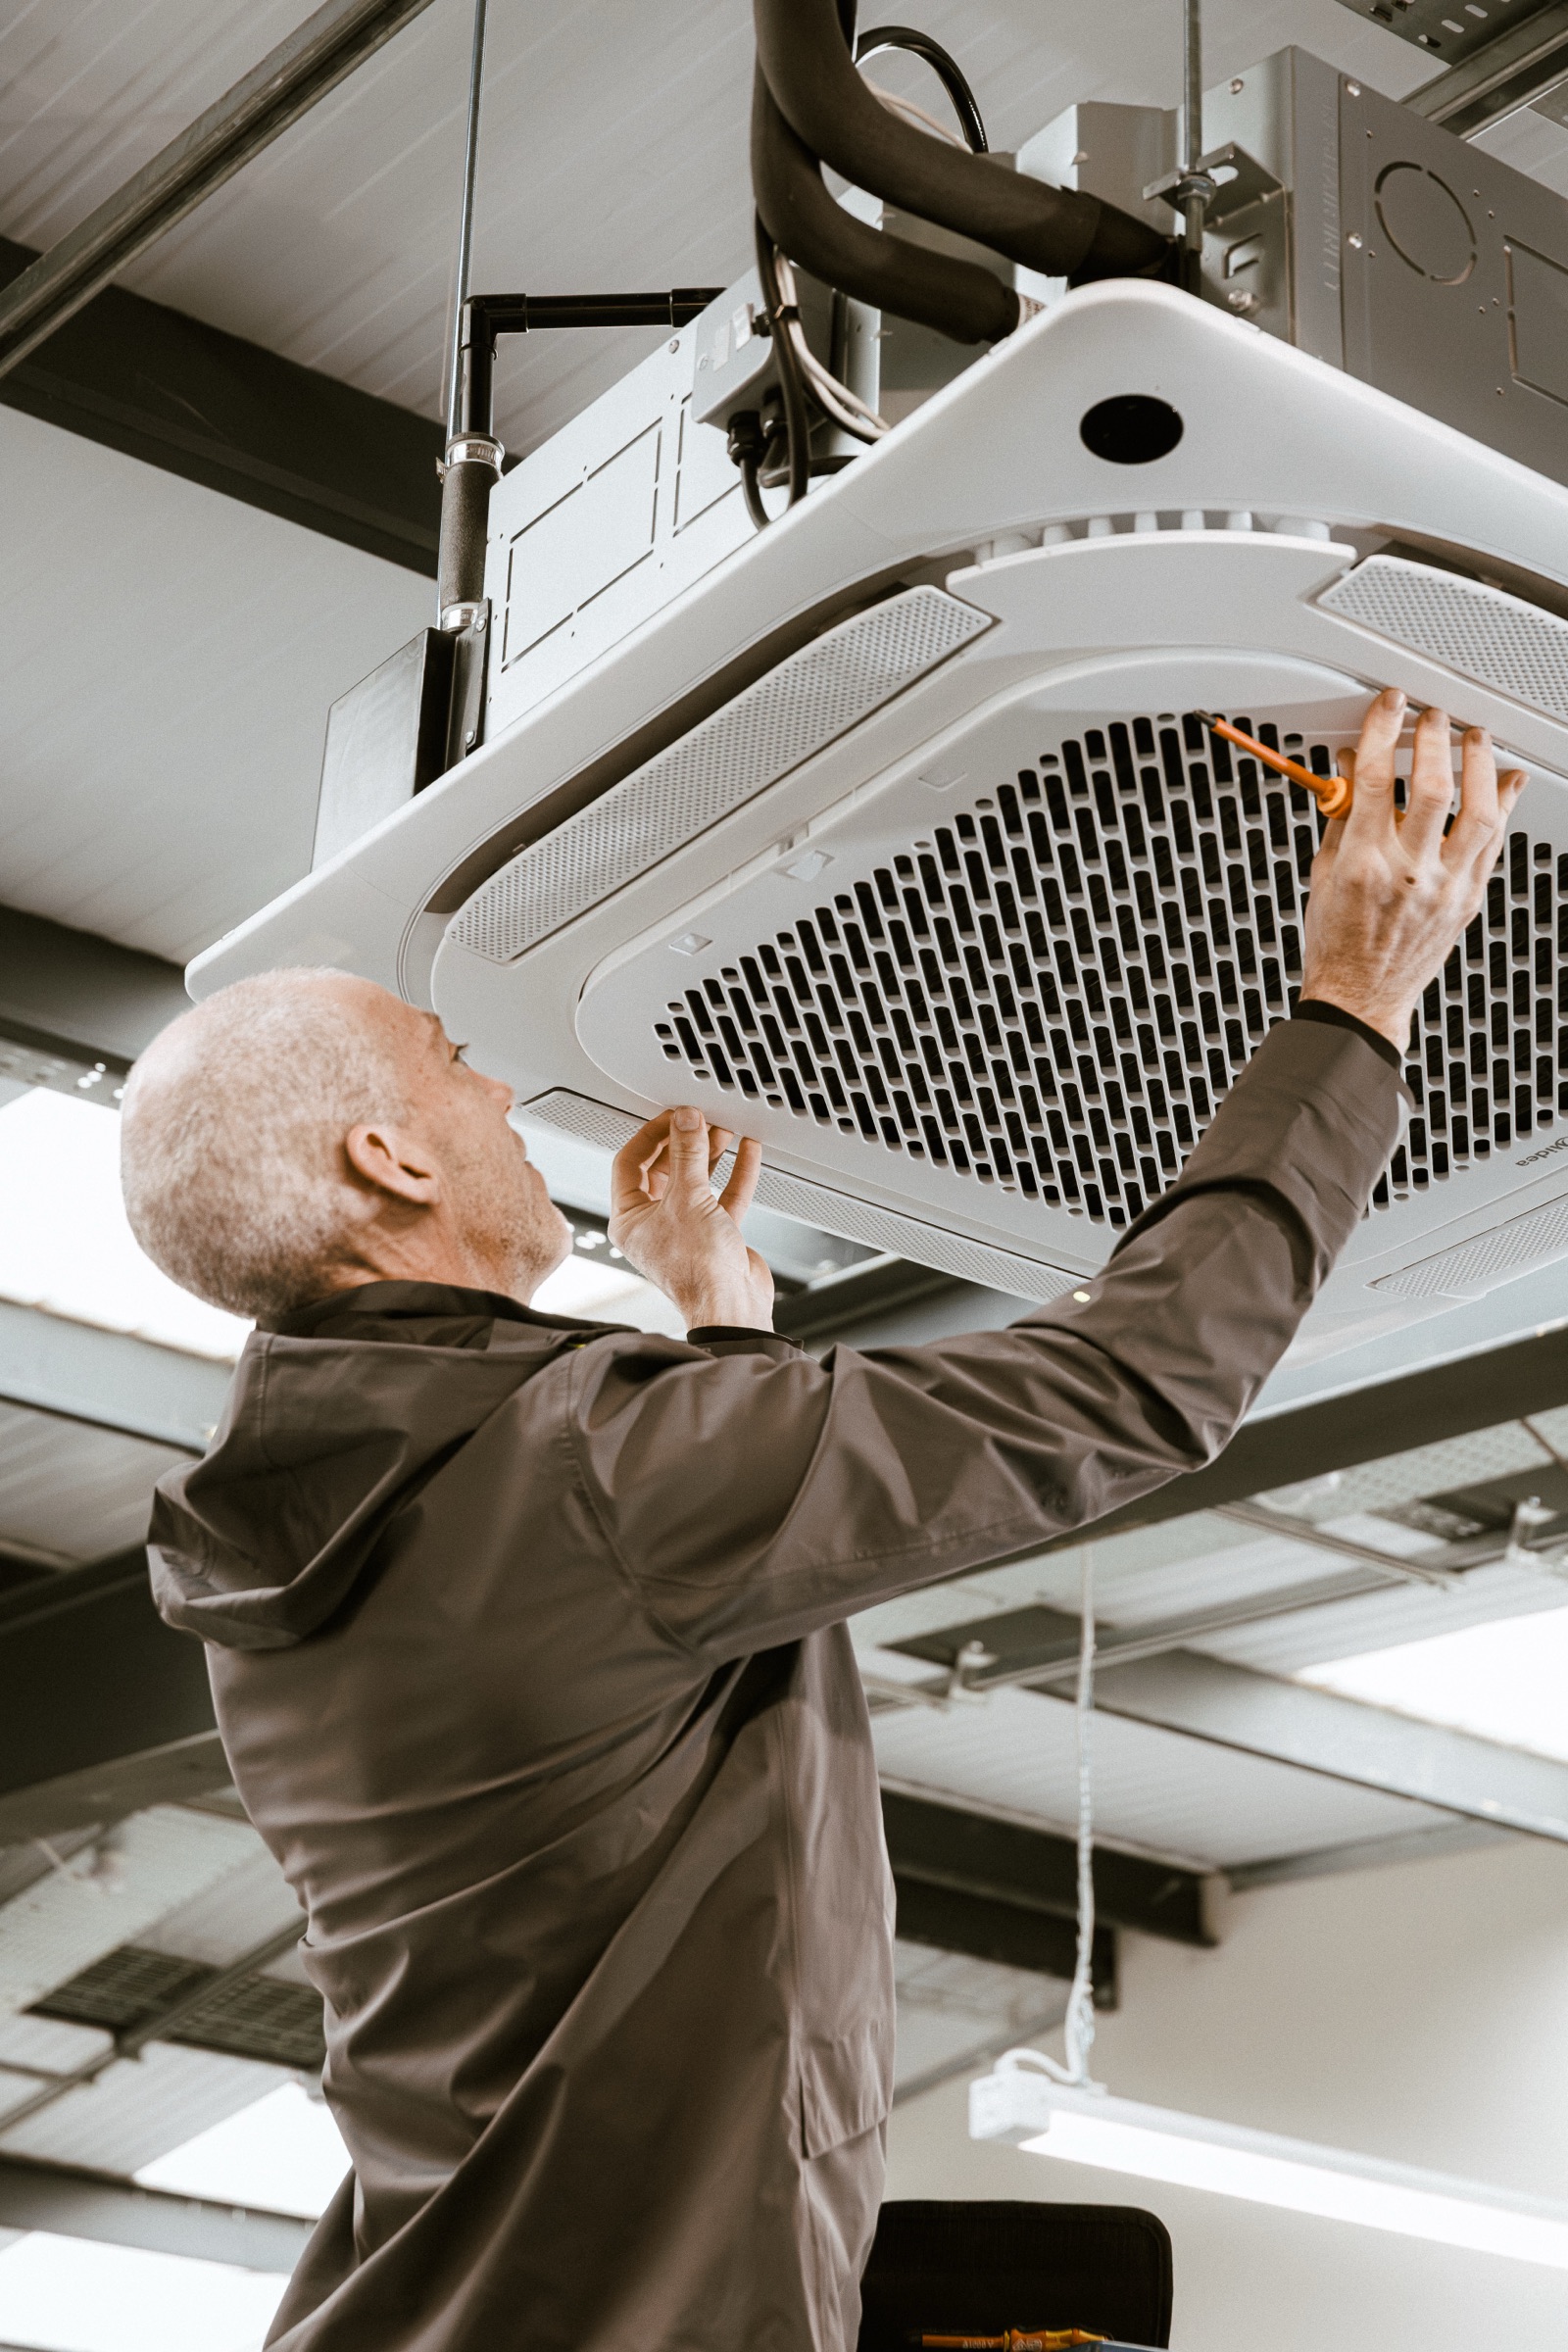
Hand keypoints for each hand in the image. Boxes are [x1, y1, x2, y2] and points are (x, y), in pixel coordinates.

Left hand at [609, 1107, 773, 1330]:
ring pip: (695, 1181)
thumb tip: (685, 1121)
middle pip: (664, 1169)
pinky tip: (745, 1152)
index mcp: (629, 1218)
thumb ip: (687, 1154)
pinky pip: (722, 1196)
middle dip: (684, 1142)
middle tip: (699, 1119)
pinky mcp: (714, 1234)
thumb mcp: (688, 1198)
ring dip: (710, 1155)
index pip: (630, 1163)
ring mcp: (684, 1228)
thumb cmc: (698, 1270)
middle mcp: (653, 1223)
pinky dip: (735, 1174)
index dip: (650, 1134)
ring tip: (723, 1130)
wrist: (732, 1305)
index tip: (672, 1115)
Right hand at [1299, 688, 1526, 1050]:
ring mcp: (1444, 889)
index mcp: (1362, 866)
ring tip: (1473, 740)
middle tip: (1433, 719)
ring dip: (1479, 766)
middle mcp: (1408, 875)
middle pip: (1433, 790)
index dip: (1383, 733)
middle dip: (1435, 741)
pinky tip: (1504, 781)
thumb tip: (1351, 770)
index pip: (1375, 782)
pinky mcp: (1467, 900)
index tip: (1389, 709)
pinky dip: (1504, 805)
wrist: (1360, 998)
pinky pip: (1494, 845)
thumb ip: (1341, 817)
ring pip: (1478, 813)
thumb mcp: (1323, 874)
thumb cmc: (1337, 944)